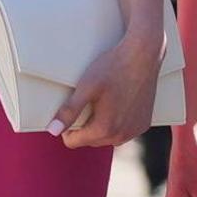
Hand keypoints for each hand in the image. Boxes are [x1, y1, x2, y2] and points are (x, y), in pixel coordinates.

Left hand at [52, 19, 162, 147]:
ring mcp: (135, 130)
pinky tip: (117, 104)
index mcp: (105, 129)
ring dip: (101, 126)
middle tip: (87, 102)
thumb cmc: (114, 67)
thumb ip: (69, 111)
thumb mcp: (86, 86)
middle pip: (91, 140)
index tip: (70, 109)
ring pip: (108, 137)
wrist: (144, 54)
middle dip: (85, 127)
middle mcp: (122, 136)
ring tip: (102, 102)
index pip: (73, 142)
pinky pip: (124, 131)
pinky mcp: (144, 123)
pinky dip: (117, 123)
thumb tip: (52, 131)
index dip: (67, 127)